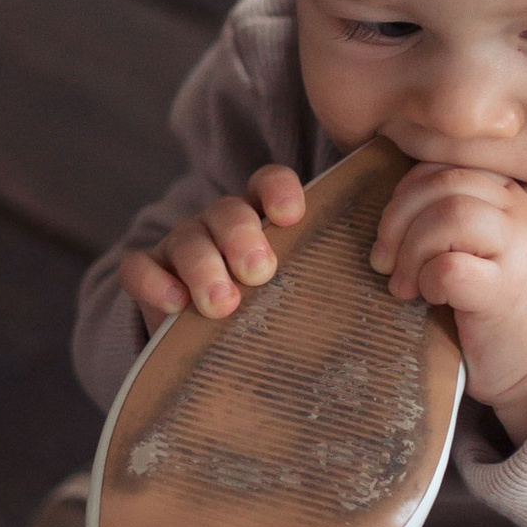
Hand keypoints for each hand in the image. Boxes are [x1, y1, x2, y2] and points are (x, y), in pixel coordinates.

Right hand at [117, 163, 306, 326]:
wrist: (208, 344)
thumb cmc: (270, 314)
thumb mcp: (297, 296)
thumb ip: (324, 286)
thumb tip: (388, 300)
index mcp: (261, 219)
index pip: (268, 183)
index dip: (279, 191)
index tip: (291, 217)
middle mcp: (219, 224)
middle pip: (227, 212)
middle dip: (242, 238)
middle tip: (260, 273)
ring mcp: (180, 246)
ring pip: (186, 238)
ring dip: (204, 268)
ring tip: (223, 304)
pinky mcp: (148, 274)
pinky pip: (139, 267)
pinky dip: (153, 282)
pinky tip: (174, 304)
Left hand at [372, 162, 526, 438]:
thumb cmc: (507, 304)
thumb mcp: (488, 246)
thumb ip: (454, 217)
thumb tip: (392, 212)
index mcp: (508, 197)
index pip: (445, 167)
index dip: (406, 194)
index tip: (393, 232)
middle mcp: (517, 215)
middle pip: (442, 184)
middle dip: (397, 219)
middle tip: (385, 262)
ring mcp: (516, 252)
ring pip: (448, 216)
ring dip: (411, 250)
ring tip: (405, 285)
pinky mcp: (504, 293)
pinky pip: (449, 268)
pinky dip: (427, 280)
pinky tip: (432, 299)